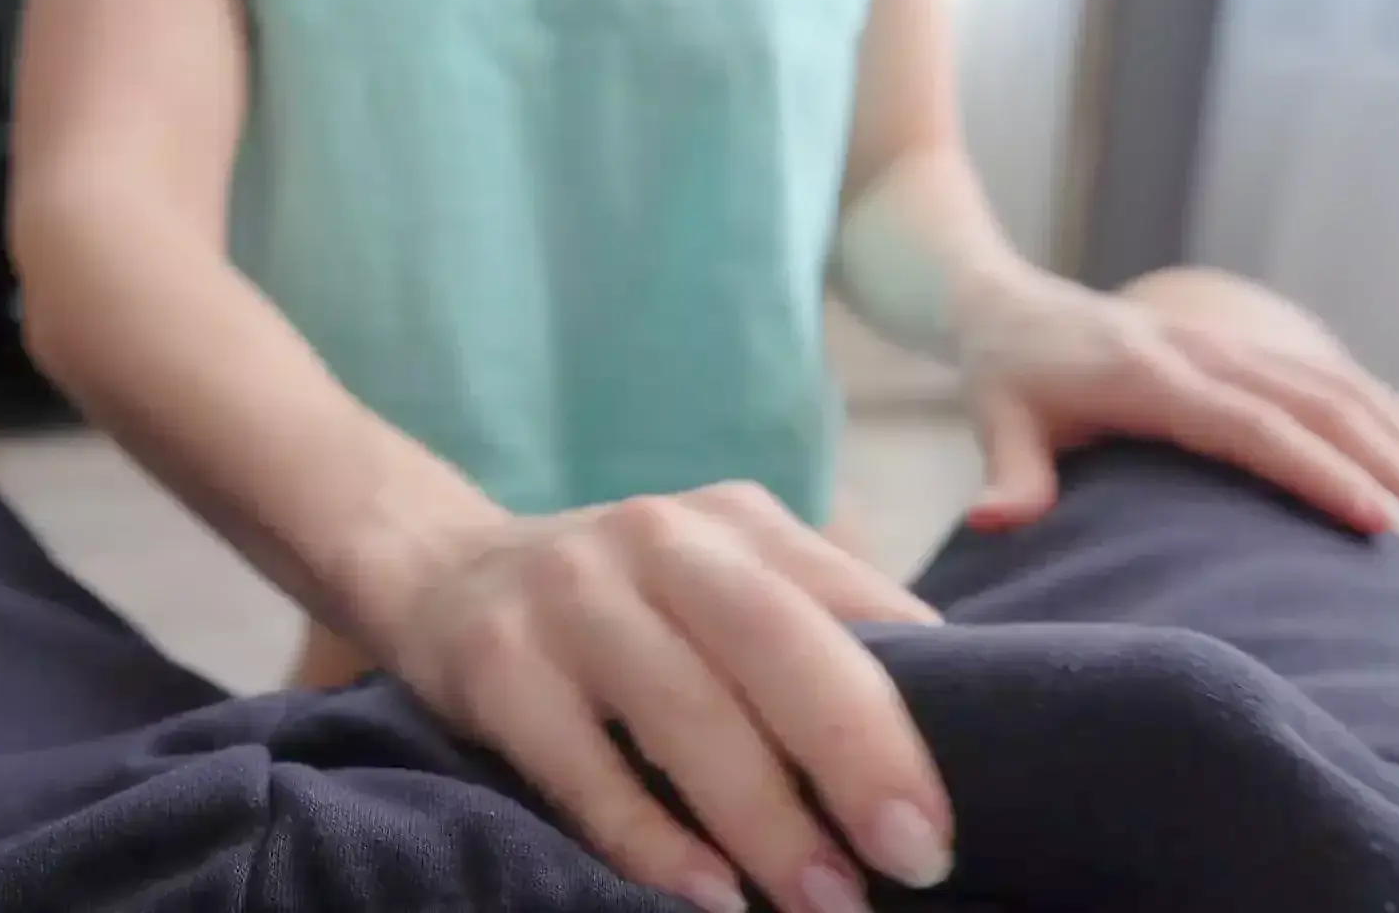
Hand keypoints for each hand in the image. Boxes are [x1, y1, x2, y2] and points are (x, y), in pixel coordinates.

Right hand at [380, 483, 951, 912]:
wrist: (443, 569)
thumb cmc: (625, 605)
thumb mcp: (719, 585)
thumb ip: (815, 633)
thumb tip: (955, 734)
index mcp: (735, 523)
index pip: (845, 606)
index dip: (910, 707)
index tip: (953, 809)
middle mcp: (657, 541)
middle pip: (773, 641)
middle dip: (855, 752)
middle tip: (919, 858)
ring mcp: (571, 596)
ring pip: (683, 709)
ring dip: (763, 818)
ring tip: (827, 903)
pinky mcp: (498, 663)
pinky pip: (582, 766)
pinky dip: (648, 838)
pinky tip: (707, 894)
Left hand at [956, 267, 1398, 548]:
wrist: (1006, 301)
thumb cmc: (1006, 374)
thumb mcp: (997, 418)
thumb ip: (1009, 472)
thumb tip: (993, 523)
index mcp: (1151, 375)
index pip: (1254, 427)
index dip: (1322, 473)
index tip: (1383, 524)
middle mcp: (1206, 353)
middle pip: (1324, 408)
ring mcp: (1232, 346)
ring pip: (1344, 390)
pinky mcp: (1246, 350)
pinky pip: (1334, 380)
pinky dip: (1391, 419)